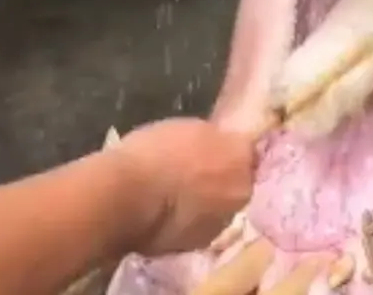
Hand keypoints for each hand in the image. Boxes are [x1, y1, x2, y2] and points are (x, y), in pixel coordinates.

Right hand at [115, 118, 255, 255]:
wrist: (126, 199)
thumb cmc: (152, 153)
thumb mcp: (186, 126)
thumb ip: (211, 138)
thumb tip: (218, 144)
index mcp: (240, 157)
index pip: (245, 150)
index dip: (227, 149)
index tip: (210, 147)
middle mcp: (241, 192)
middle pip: (236, 183)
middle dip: (219, 179)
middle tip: (190, 173)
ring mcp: (221, 223)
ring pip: (217, 209)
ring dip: (203, 203)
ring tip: (172, 197)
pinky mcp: (197, 245)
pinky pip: (196, 227)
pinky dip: (185, 222)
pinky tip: (163, 215)